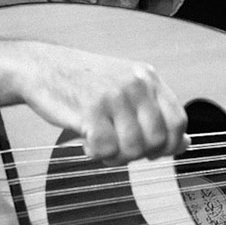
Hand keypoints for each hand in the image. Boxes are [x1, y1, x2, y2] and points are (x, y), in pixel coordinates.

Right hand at [11, 42, 188, 162]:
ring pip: (133, 149)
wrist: (40, 67)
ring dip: (116, 157)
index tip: (151, 153)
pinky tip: (86, 142)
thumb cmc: (82, 83)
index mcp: (147, 77)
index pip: (178, 120)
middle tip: (118, 149)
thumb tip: (185, 144)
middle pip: (157, 140)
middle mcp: (135, 84)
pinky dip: (96, 154)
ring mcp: (113, 96)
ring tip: (100, 145)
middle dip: (138, 154)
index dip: (169, 145)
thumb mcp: (125, 89)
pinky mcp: (90, 110)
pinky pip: (106, 150)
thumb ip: (154, 114)